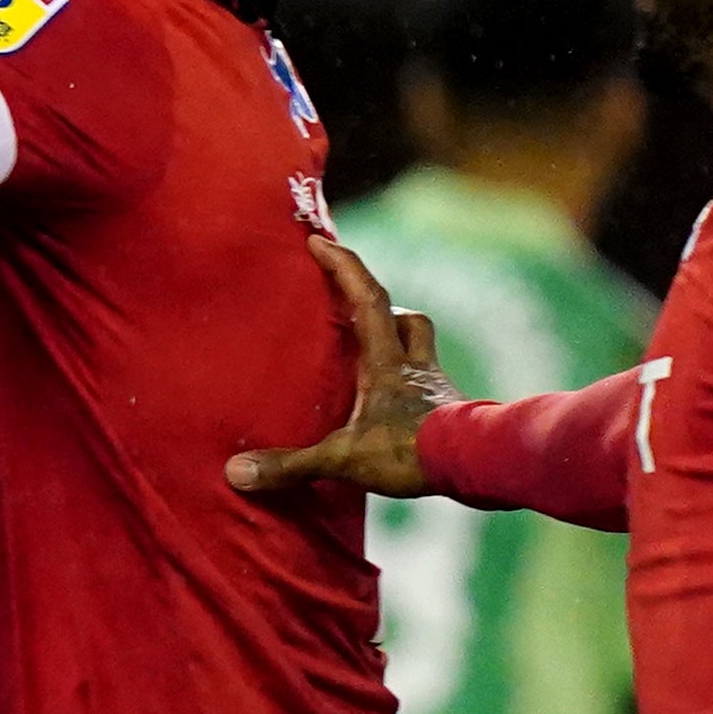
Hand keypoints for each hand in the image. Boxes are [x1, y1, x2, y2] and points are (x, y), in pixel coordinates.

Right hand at [226, 233, 441, 502]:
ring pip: (422, 348)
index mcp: (386, 363)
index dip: (343, 266)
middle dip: (381, 308)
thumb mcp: (344, 459)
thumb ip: (292, 464)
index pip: (365, 299)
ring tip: (374, 357)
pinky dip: (410, 388)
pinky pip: (428, 387)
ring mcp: (436, 389)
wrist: (475, 465)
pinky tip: (395, 410)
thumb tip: (237, 471)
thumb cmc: (410, 451)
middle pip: (406, 319)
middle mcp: (415, 367)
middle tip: (355, 310)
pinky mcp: (450, 414)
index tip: (319, 241)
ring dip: (401, 342)